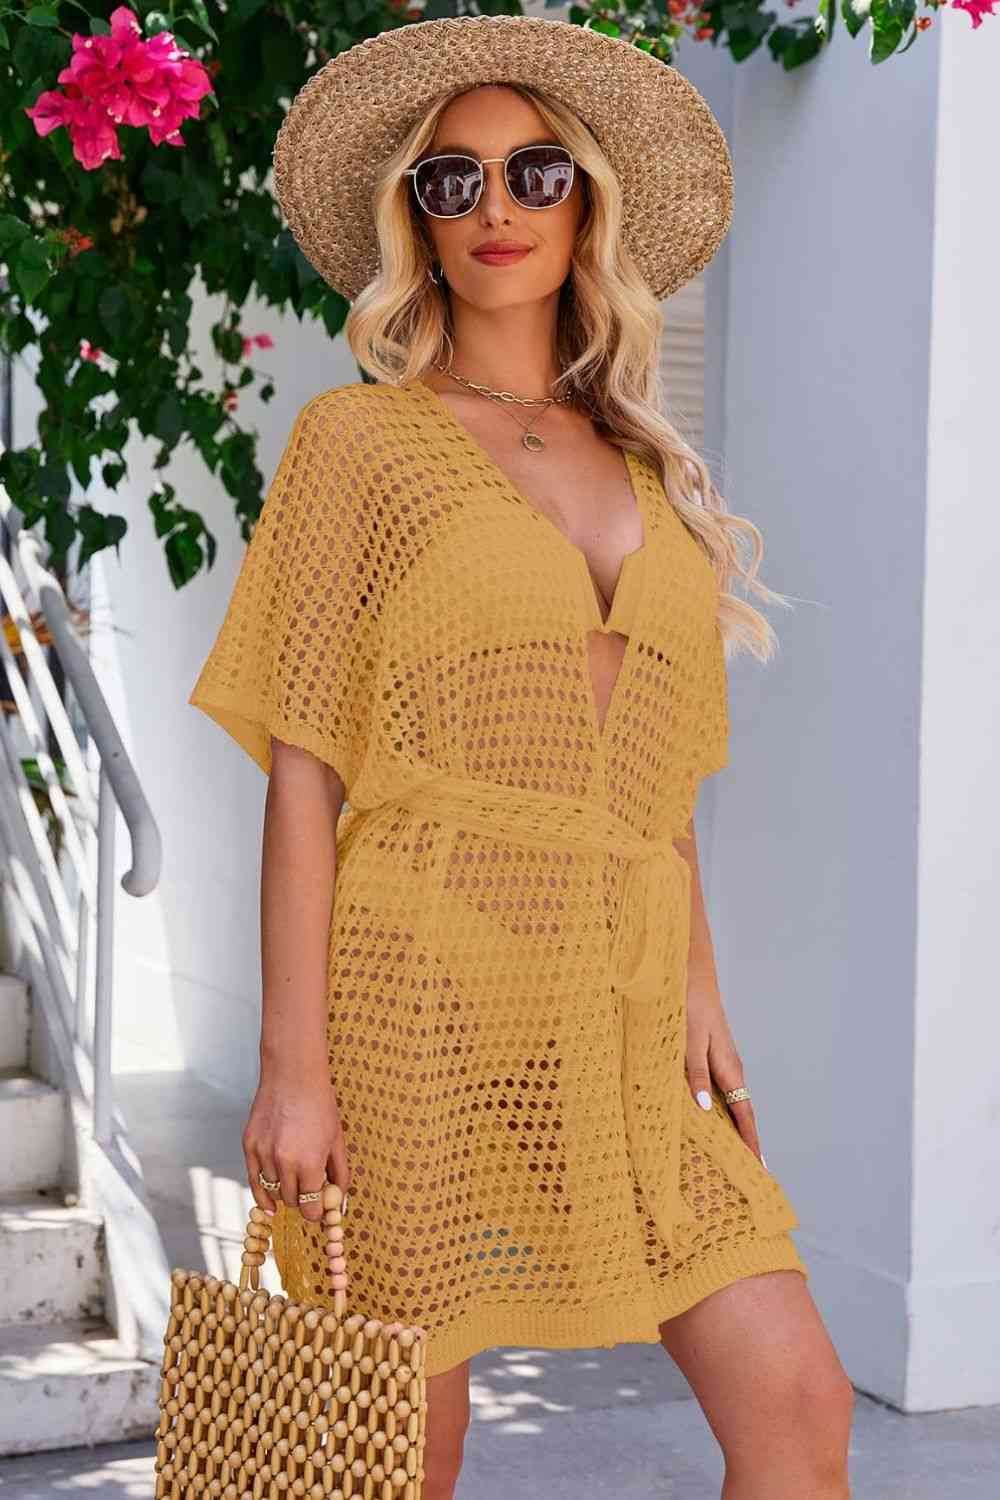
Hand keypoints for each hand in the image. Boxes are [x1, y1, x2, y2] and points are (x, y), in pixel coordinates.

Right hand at [242, 1064, 352, 1223]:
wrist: (293, 1075)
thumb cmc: (320, 1105)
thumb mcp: (337, 1140)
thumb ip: (339, 1175)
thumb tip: (339, 1203)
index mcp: (309, 1162)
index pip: (310, 1207)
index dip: (316, 1213)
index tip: (319, 1211)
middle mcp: (283, 1162)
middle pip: (290, 1201)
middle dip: (301, 1202)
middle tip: (308, 1195)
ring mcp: (263, 1154)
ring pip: (272, 1192)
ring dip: (284, 1192)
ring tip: (294, 1183)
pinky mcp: (249, 1145)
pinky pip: (254, 1180)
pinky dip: (262, 1194)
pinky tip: (269, 1203)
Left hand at [685, 971, 766, 1169]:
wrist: (687, 972)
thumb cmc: (688, 1004)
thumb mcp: (689, 1040)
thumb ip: (695, 1073)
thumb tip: (703, 1109)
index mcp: (729, 1069)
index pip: (745, 1116)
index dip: (751, 1144)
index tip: (759, 1171)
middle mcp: (729, 1069)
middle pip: (741, 1115)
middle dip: (745, 1144)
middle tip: (745, 1178)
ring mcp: (720, 1063)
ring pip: (729, 1104)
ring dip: (730, 1129)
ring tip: (727, 1159)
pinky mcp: (708, 1056)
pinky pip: (716, 1092)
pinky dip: (715, 1112)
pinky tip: (704, 1121)